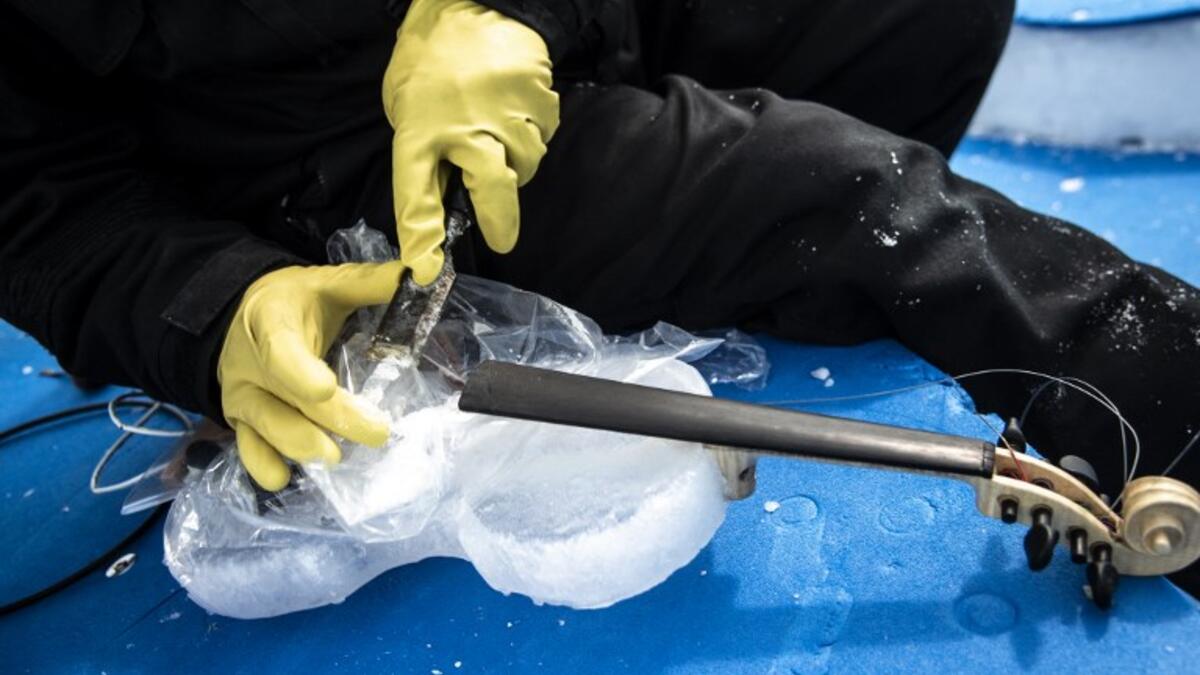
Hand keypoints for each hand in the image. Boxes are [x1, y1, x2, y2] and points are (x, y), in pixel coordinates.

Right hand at [218, 262, 402, 489]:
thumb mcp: (328, 284)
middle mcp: (250, 362)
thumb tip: (422, 274)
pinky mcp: (239, 420)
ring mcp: (242, 395)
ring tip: (335, 456)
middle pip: (289, 397)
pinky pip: (247, 448)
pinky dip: (263, 465)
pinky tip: (284, 476)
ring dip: (300, 445)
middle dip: (332, 419)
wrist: (239, 316)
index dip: (300, 372)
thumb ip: (370, 283)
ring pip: (267, 427)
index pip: (282, 349)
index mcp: (271, 320)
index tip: (325, 390)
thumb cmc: (295, 301)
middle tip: (376, 433)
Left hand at [383, 0, 558, 284]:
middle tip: (502, 237)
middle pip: (492, 190)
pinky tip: (515, 110)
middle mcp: (463, 127)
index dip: (420, 239)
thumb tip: (447, 196)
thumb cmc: (432, 58)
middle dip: (500, 220)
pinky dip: (533, 131)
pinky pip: (543, 134)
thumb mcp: (408, 107)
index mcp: (419, 131)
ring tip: (499, 134)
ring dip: (516, 163)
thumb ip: (426, 153)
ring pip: (525, 164)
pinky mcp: (539, 100)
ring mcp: (506, 114)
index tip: (425, 270)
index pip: (414, 195)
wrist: (475, 2)